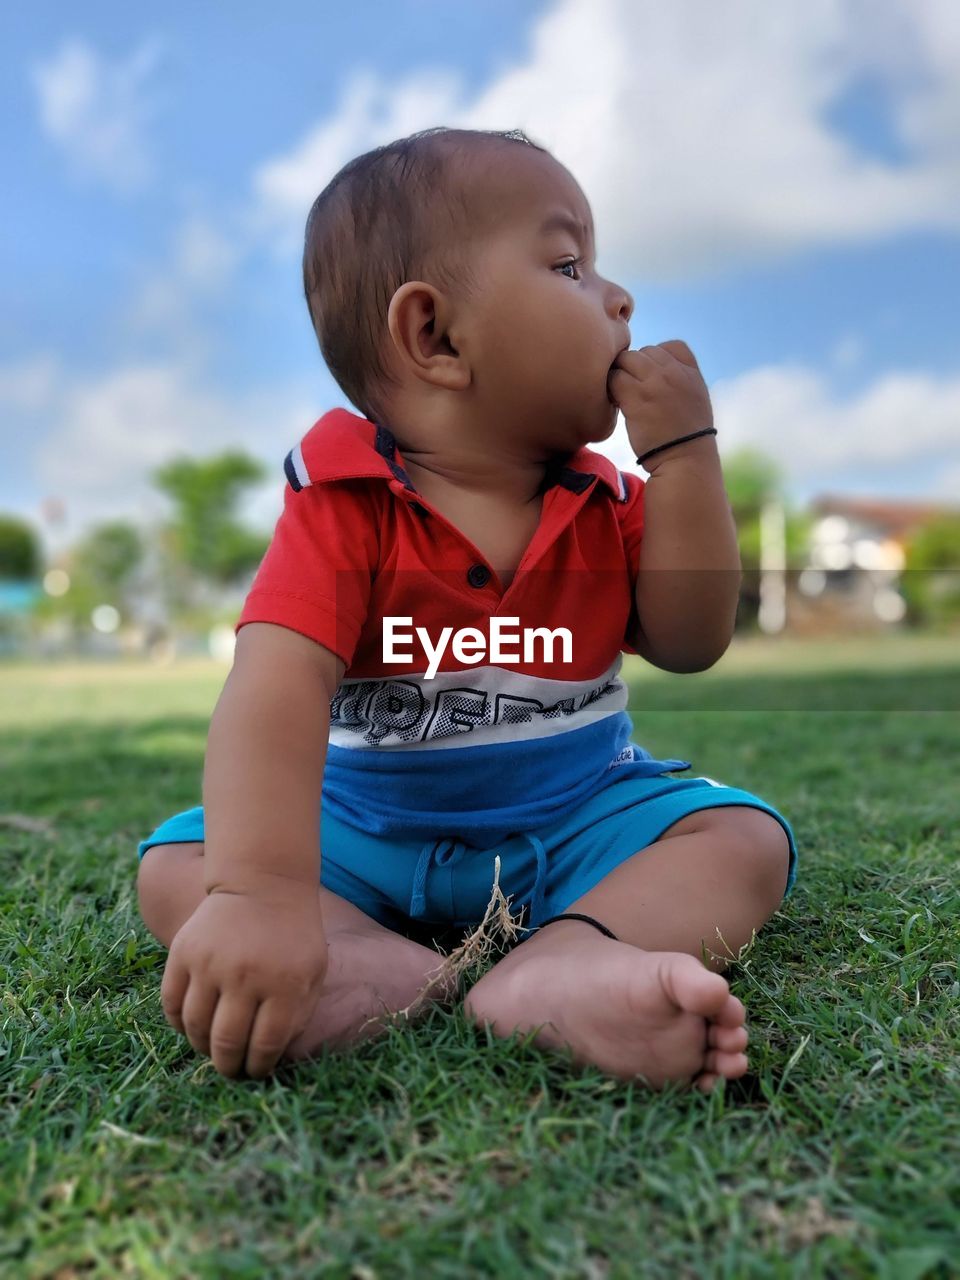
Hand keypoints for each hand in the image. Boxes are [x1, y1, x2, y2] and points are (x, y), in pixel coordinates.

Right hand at [160, 885, 328, 1078]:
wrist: (263, 884)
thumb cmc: (294, 935)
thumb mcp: (313, 972)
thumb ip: (299, 1015)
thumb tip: (272, 1057)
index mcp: (284, 984)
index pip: (264, 1046)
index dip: (258, 1067)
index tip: (255, 1071)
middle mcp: (245, 976)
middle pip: (226, 1043)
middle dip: (228, 1067)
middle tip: (231, 1069)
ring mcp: (210, 963)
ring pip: (195, 1028)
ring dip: (202, 1047)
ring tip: (212, 1048)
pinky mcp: (183, 952)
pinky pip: (171, 1003)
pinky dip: (178, 1023)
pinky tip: (192, 1026)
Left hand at [608, 340, 713, 468]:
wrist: (684, 460)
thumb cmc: (686, 439)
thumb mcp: (695, 401)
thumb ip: (681, 382)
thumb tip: (655, 374)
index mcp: (691, 373)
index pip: (672, 346)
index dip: (657, 358)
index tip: (652, 379)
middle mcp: (674, 373)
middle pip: (645, 351)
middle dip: (634, 368)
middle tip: (631, 389)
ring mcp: (655, 383)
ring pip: (626, 360)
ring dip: (620, 375)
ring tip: (622, 395)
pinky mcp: (636, 397)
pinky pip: (614, 378)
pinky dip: (610, 388)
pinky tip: (616, 403)